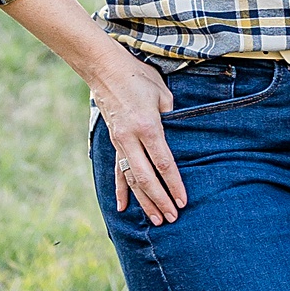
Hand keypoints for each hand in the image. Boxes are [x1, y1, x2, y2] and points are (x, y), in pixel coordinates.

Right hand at [93, 51, 186, 224]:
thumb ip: (172, 117)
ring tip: (156, 219)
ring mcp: (119, 143)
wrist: (106, 70)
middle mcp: (131, 139)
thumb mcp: (163, 94)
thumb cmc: (139, 78)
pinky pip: (117, 171)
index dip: (174, 184)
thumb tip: (179, 136)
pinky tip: (123, 208)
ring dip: (144, 201)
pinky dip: (121, 190)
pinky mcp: (113, 143)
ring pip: (131, 179)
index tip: (183, 200)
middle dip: (160, 200)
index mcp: (147, 127)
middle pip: (146, 178)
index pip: (163, 163)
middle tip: (172, 218)